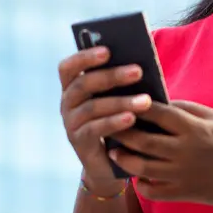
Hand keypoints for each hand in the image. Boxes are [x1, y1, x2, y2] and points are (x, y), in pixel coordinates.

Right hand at [58, 46, 154, 183]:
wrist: (111, 163)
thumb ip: (120, 84)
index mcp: (72, 87)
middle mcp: (67, 103)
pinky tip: (132, 119)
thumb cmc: (118, 122)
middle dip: (112, 76)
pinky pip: (95, 129)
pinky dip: (115, 122)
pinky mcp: (79, 142)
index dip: (84, 57)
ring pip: (92, 108)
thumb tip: (138, 65)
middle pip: (83, 84)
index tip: (107, 50)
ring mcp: (70, 123)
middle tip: (138, 71)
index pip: (68, 67)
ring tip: (145, 100)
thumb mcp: (117, 100)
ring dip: (120, 102)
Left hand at [108, 100, 212, 206]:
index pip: (156, 112)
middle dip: (120, 131)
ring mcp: (183, 174)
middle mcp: (185, 150)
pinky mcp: (184, 193)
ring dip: (123, 158)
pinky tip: (137, 177)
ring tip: (115, 151)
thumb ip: (188, 108)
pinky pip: (153, 191)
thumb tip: (160, 102)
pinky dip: (141, 185)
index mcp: (193, 127)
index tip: (119, 100)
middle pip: (141, 139)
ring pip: (141, 167)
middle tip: (107, 125)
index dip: (135, 105)